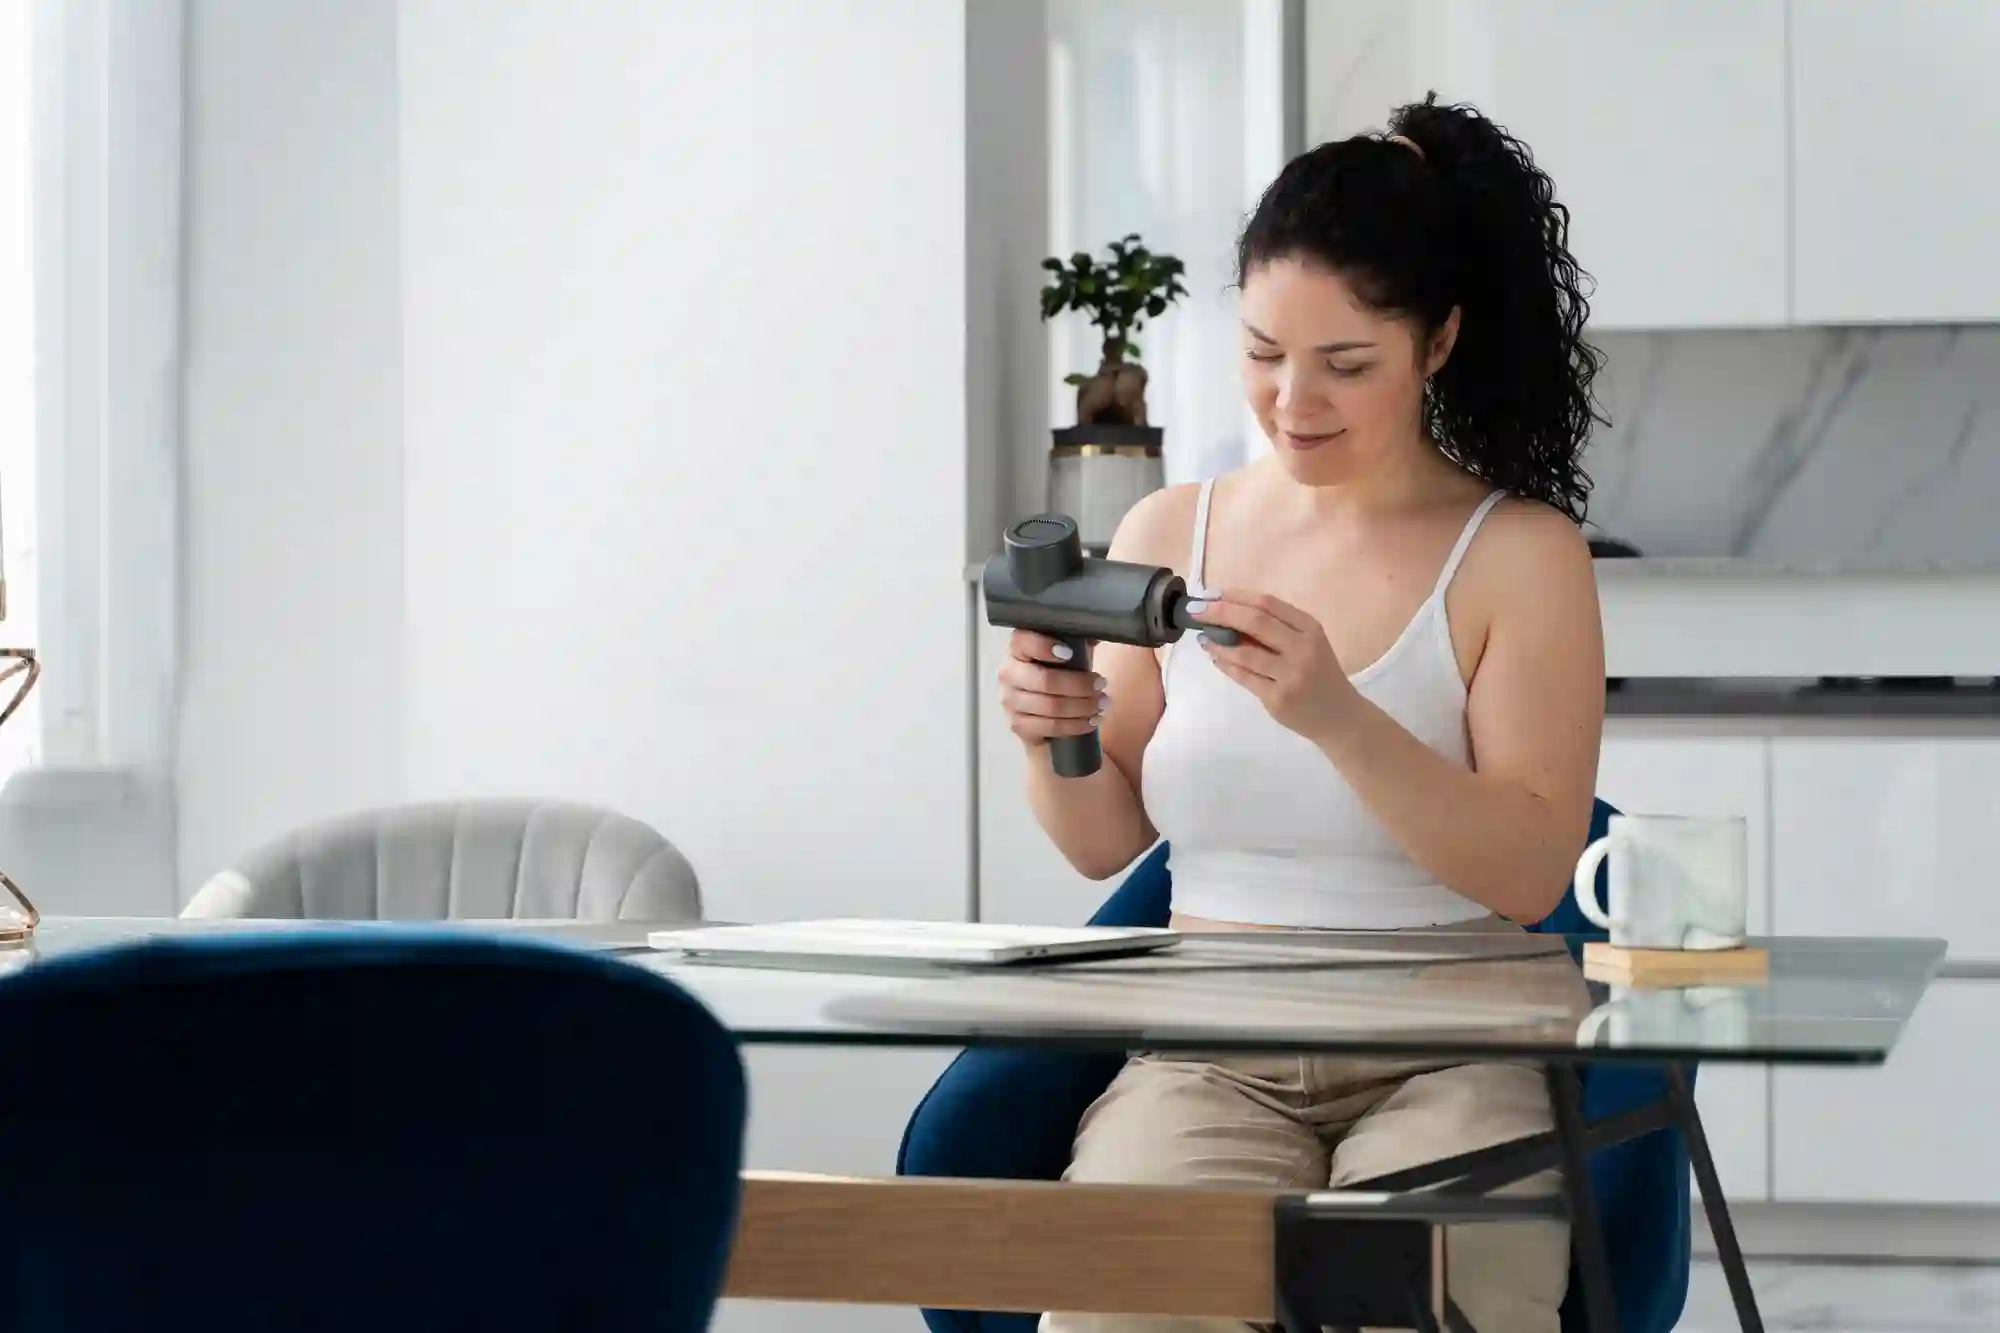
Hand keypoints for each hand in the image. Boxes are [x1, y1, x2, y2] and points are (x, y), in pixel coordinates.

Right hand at [996, 630, 1107, 747]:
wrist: (1045, 710)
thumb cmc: (1061, 671)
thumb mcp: (1071, 651)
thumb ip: (1082, 637)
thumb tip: (1103, 626)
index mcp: (1018, 649)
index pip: (1023, 642)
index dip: (1044, 647)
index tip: (1070, 653)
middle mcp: (1008, 674)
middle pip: (1044, 680)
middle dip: (1079, 684)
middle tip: (1102, 684)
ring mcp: (1011, 702)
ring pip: (1050, 707)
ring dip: (1082, 706)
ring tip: (1103, 704)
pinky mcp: (1018, 726)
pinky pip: (1050, 728)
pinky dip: (1076, 726)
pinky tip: (1092, 721)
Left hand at [1189, 591, 1358, 745]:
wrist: (1340, 716)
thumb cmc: (1319, 673)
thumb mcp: (1307, 643)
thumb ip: (1276, 628)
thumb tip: (1227, 612)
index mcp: (1310, 628)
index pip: (1268, 603)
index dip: (1235, 596)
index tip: (1210, 593)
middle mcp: (1303, 649)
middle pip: (1255, 622)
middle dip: (1220, 613)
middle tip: (1194, 611)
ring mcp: (1291, 676)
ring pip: (1244, 653)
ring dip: (1217, 642)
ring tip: (1202, 637)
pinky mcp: (1278, 699)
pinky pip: (1243, 677)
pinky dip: (1225, 664)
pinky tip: (1216, 657)